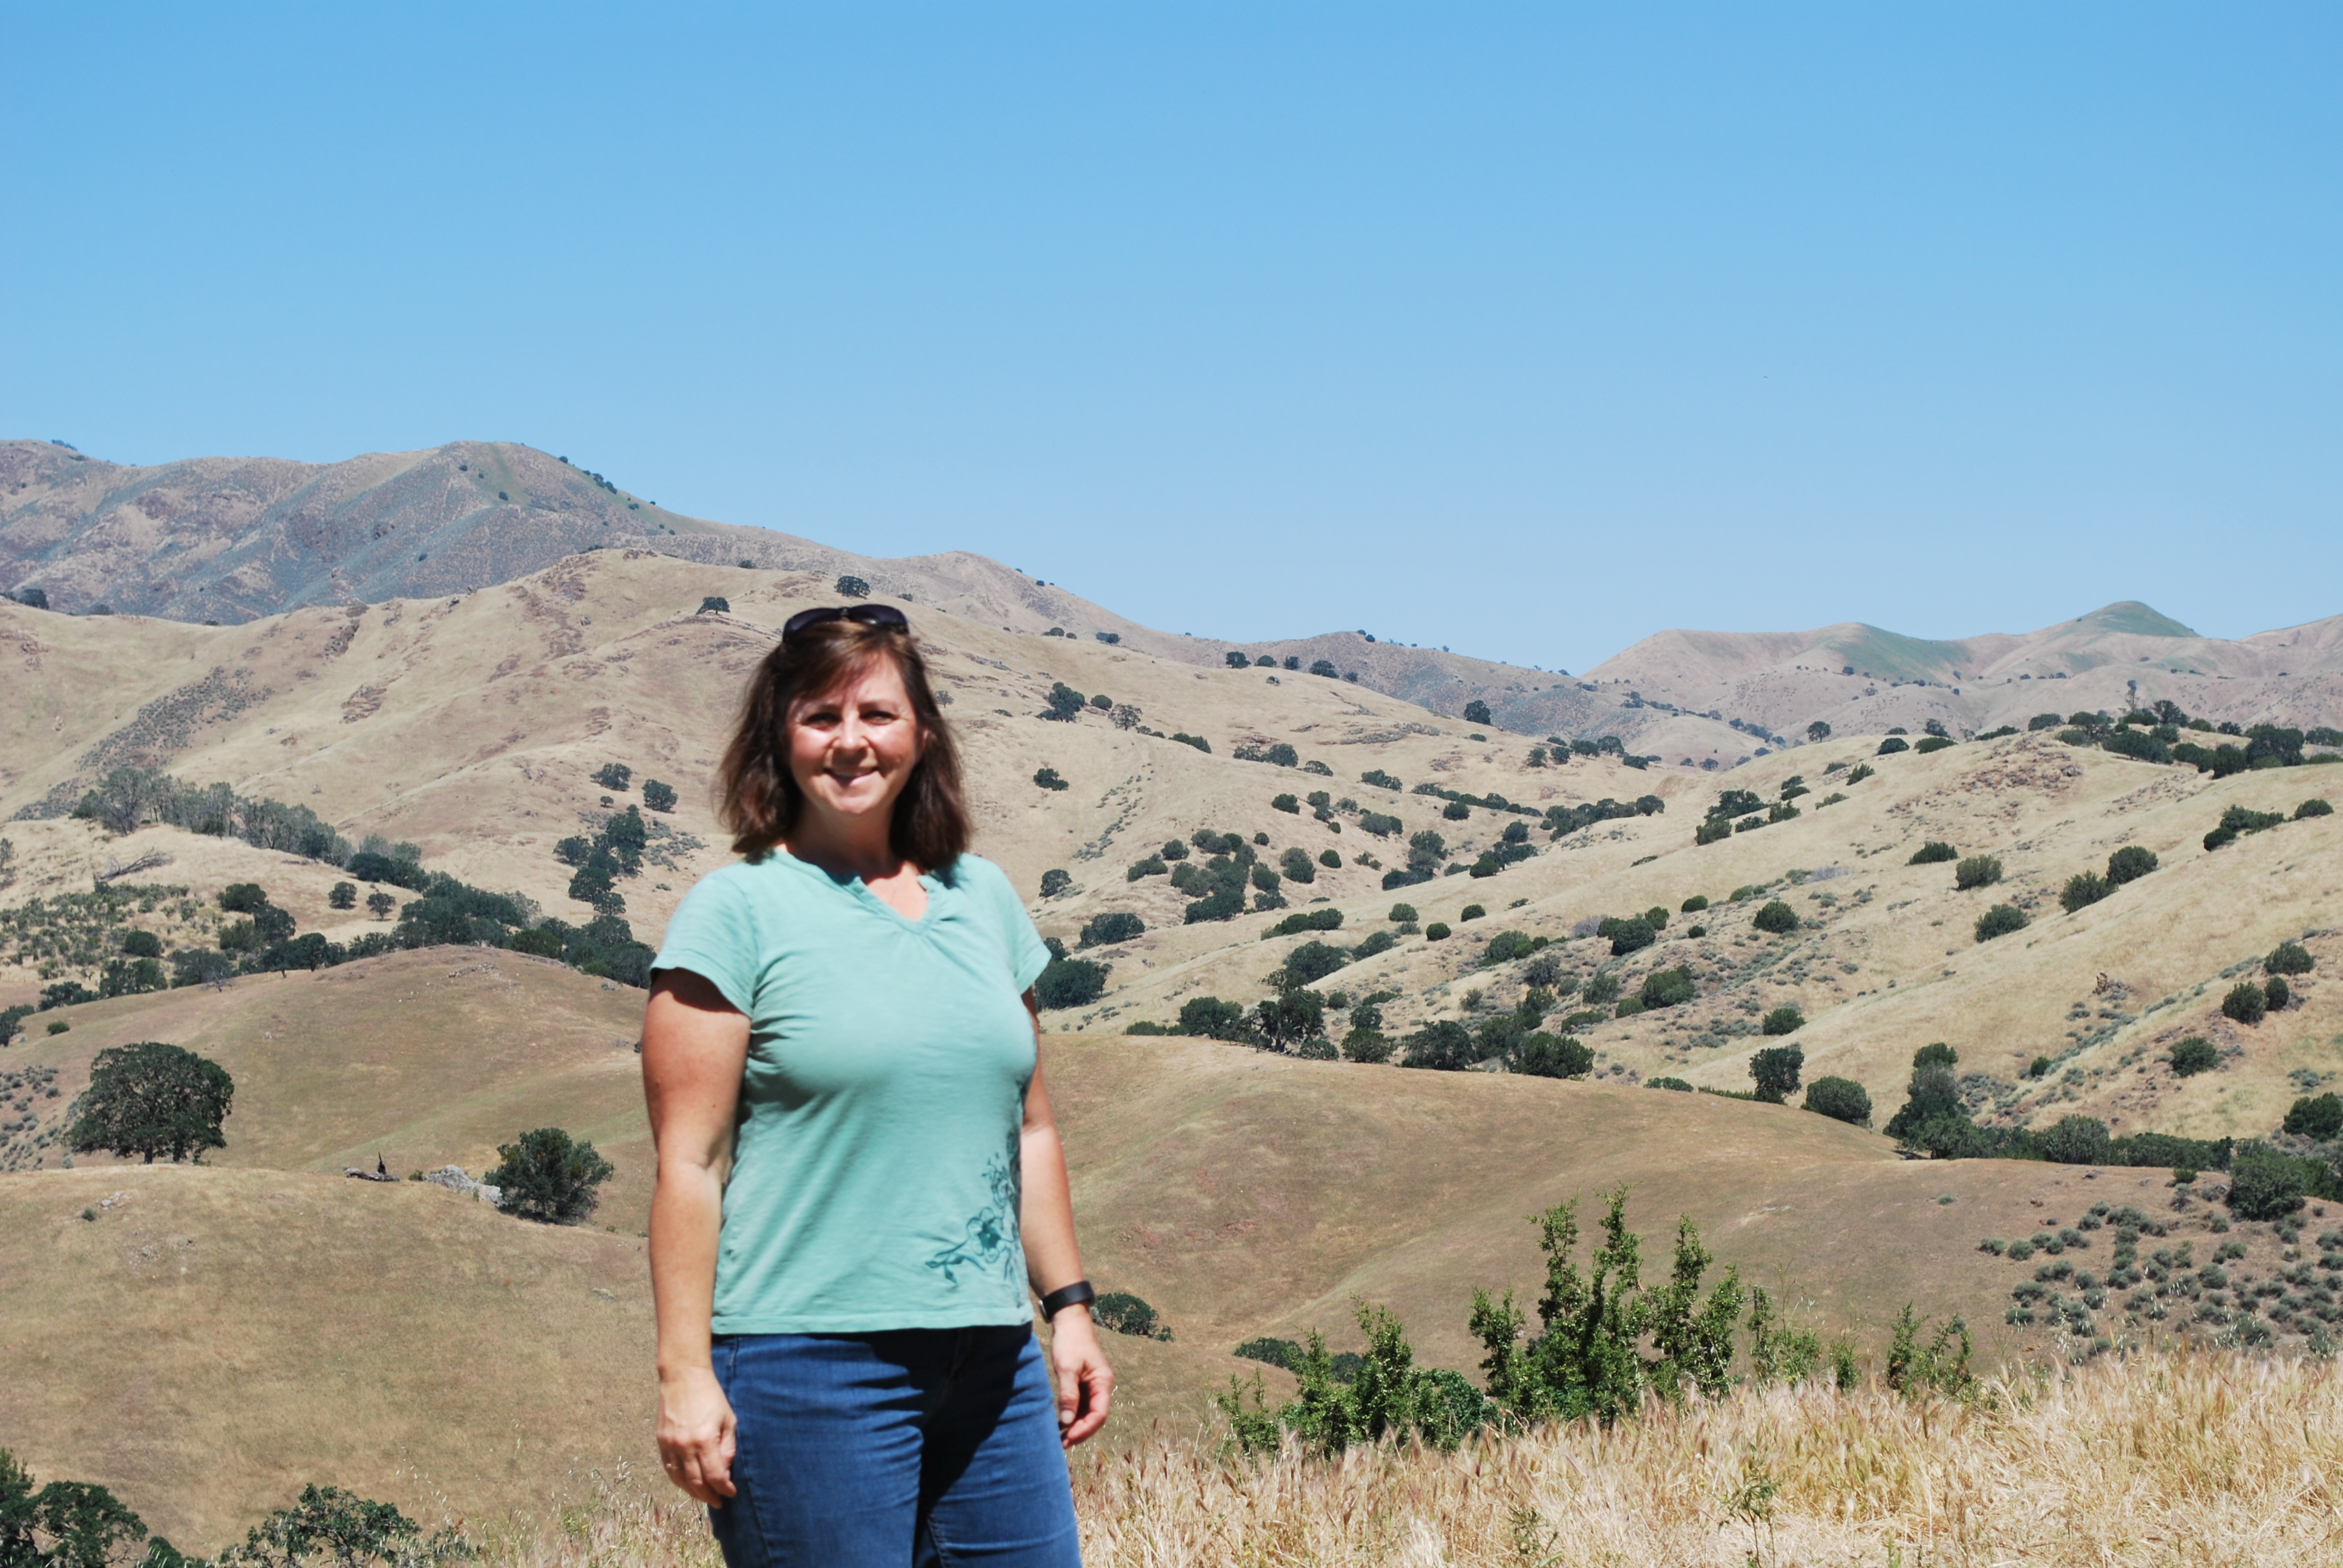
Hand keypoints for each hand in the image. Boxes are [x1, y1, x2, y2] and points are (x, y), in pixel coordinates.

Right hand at [655, 1364, 738, 1504]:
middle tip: (718, 1501)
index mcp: (704, 1440)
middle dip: (709, 1496)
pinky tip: (687, 1484)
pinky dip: (678, 1481)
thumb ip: (727, 1448)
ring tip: (704, 1496)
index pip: (715, 1476)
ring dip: (693, 1492)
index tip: (731, 1493)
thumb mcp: (728, 1419)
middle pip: (696, 1483)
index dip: (724, 1489)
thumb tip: (725, 1472)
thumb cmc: (710, 1396)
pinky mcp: (660, 1442)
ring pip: (680, 1480)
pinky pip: (669, 1469)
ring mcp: (669, 1445)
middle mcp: (684, 1446)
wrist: (682, 1376)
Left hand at [1045, 1307, 1114, 1447]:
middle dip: (1080, 1431)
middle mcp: (1101, 1385)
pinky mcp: (1083, 1383)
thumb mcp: (1067, 1368)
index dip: (1085, 1429)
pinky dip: (1072, 1416)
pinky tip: (1061, 1424)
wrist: (1069, 1320)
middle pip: (1095, 1416)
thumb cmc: (1070, 1341)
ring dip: (1076, 1426)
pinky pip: (1081, 1405)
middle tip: (1062, 1444)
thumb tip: (1066, 1422)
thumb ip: (1068, 1395)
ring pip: (1088, 1412)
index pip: (1099, 1413)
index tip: (1068, 1437)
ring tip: (1060, 1438)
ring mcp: (1093, 1385)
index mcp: (1103, 1382)